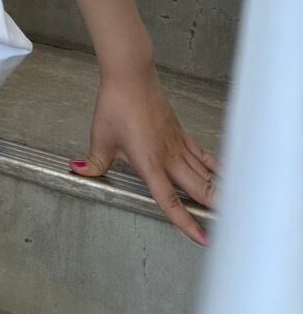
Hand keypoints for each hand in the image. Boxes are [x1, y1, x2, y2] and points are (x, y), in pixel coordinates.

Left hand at [68, 62, 218, 246]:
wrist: (131, 75)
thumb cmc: (117, 104)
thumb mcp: (100, 137)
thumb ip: (94, 162)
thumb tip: (80, 172)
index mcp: (149, 163)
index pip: (169, 200)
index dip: (185, 222)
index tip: (201, 238)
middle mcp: (169, 157)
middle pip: (198, 188)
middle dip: (214, 208)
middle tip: (229, 227)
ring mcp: (178, 144)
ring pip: (205, 173)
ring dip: (219, 190)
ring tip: (233, 207)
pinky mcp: (180, 133)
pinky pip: (202, 155)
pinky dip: (214, 167)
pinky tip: (222, 174)